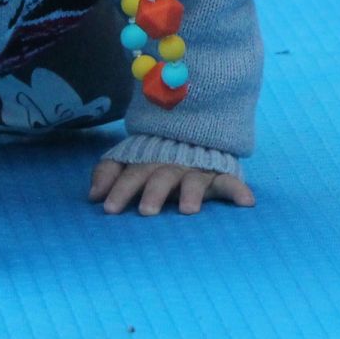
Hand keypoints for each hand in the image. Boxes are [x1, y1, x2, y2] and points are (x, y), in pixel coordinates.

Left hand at [89, 160, 255, 215]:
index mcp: (147, 162)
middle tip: (146, 211)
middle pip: (161, 178)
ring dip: (191, 193)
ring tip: (188, 210)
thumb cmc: (153, 155)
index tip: (109, 209)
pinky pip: (231, 182)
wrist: (191, 126)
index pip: (131, 175)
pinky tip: (247, 202)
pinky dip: (239, 190)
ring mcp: (196, 170)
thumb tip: (92, 195)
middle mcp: (172, 166)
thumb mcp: (128, 159)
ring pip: (193, 181)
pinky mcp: (219, 174)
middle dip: (153, 192)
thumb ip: (109, 172)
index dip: (120, 190)